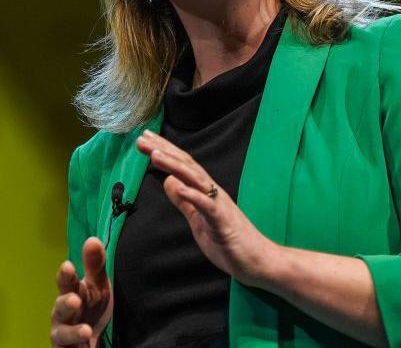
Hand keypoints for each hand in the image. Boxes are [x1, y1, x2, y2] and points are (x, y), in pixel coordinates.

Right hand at [50, 237, 112, 347]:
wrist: (91, 338)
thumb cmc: (91, 308)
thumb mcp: (98, 286)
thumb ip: (95, 265)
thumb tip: (92, 239)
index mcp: (71, 293)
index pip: (67, 283)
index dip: (66, 276)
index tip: (67, 266)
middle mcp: (63, 314)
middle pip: (61, 308)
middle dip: (66, 304)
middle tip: (74, 300)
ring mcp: (63, 334)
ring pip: (61, 334)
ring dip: (71, 332)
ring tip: (86, 330)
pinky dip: (74, 347)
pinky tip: (85, 343)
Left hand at [135, 130, 278, 286]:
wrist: (258, 261)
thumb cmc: (230, 241)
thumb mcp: (198, 220)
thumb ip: (184, 202)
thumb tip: (169, 182)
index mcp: (206, 192)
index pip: (183, 166)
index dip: (164, 151)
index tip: (146, 140)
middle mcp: (213, 193)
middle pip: (186, 166)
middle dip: (164, 151)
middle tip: (143, 139)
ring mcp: (219, 205)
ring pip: (195, 180)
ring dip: (175, 166)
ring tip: (155, 155)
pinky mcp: (223, 222)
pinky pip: (208, 206)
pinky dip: (193, 195)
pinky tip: (178, 186)